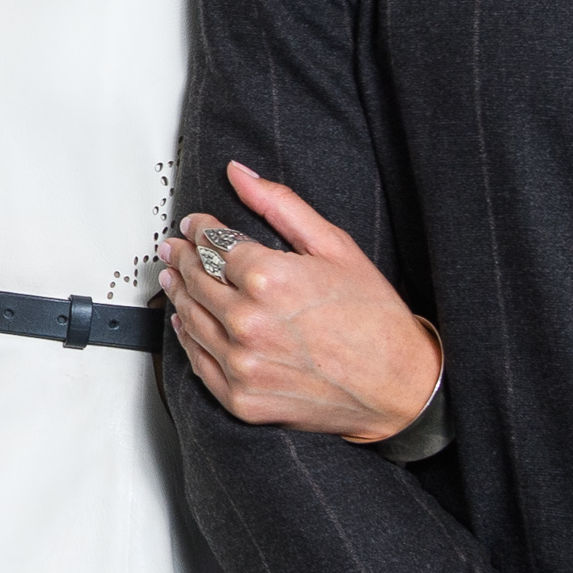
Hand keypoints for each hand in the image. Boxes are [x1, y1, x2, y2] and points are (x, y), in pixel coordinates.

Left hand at [157, 160, 440, 442]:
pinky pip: (198, 362)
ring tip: (173, 278)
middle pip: (196, 280)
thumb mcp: (334, 246)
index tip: (195, 225)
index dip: (200, 229)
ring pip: (190, 320)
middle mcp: (248, 322)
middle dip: (183, 257)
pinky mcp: (241, 398)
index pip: (213, 244)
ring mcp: (242, 364)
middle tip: (175, 248)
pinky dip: (188, 339)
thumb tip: (239, 174)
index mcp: (268, 278)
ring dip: (178, 294)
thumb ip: (280, 205)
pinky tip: (186, 324)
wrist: (398, 385)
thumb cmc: (374, 318)